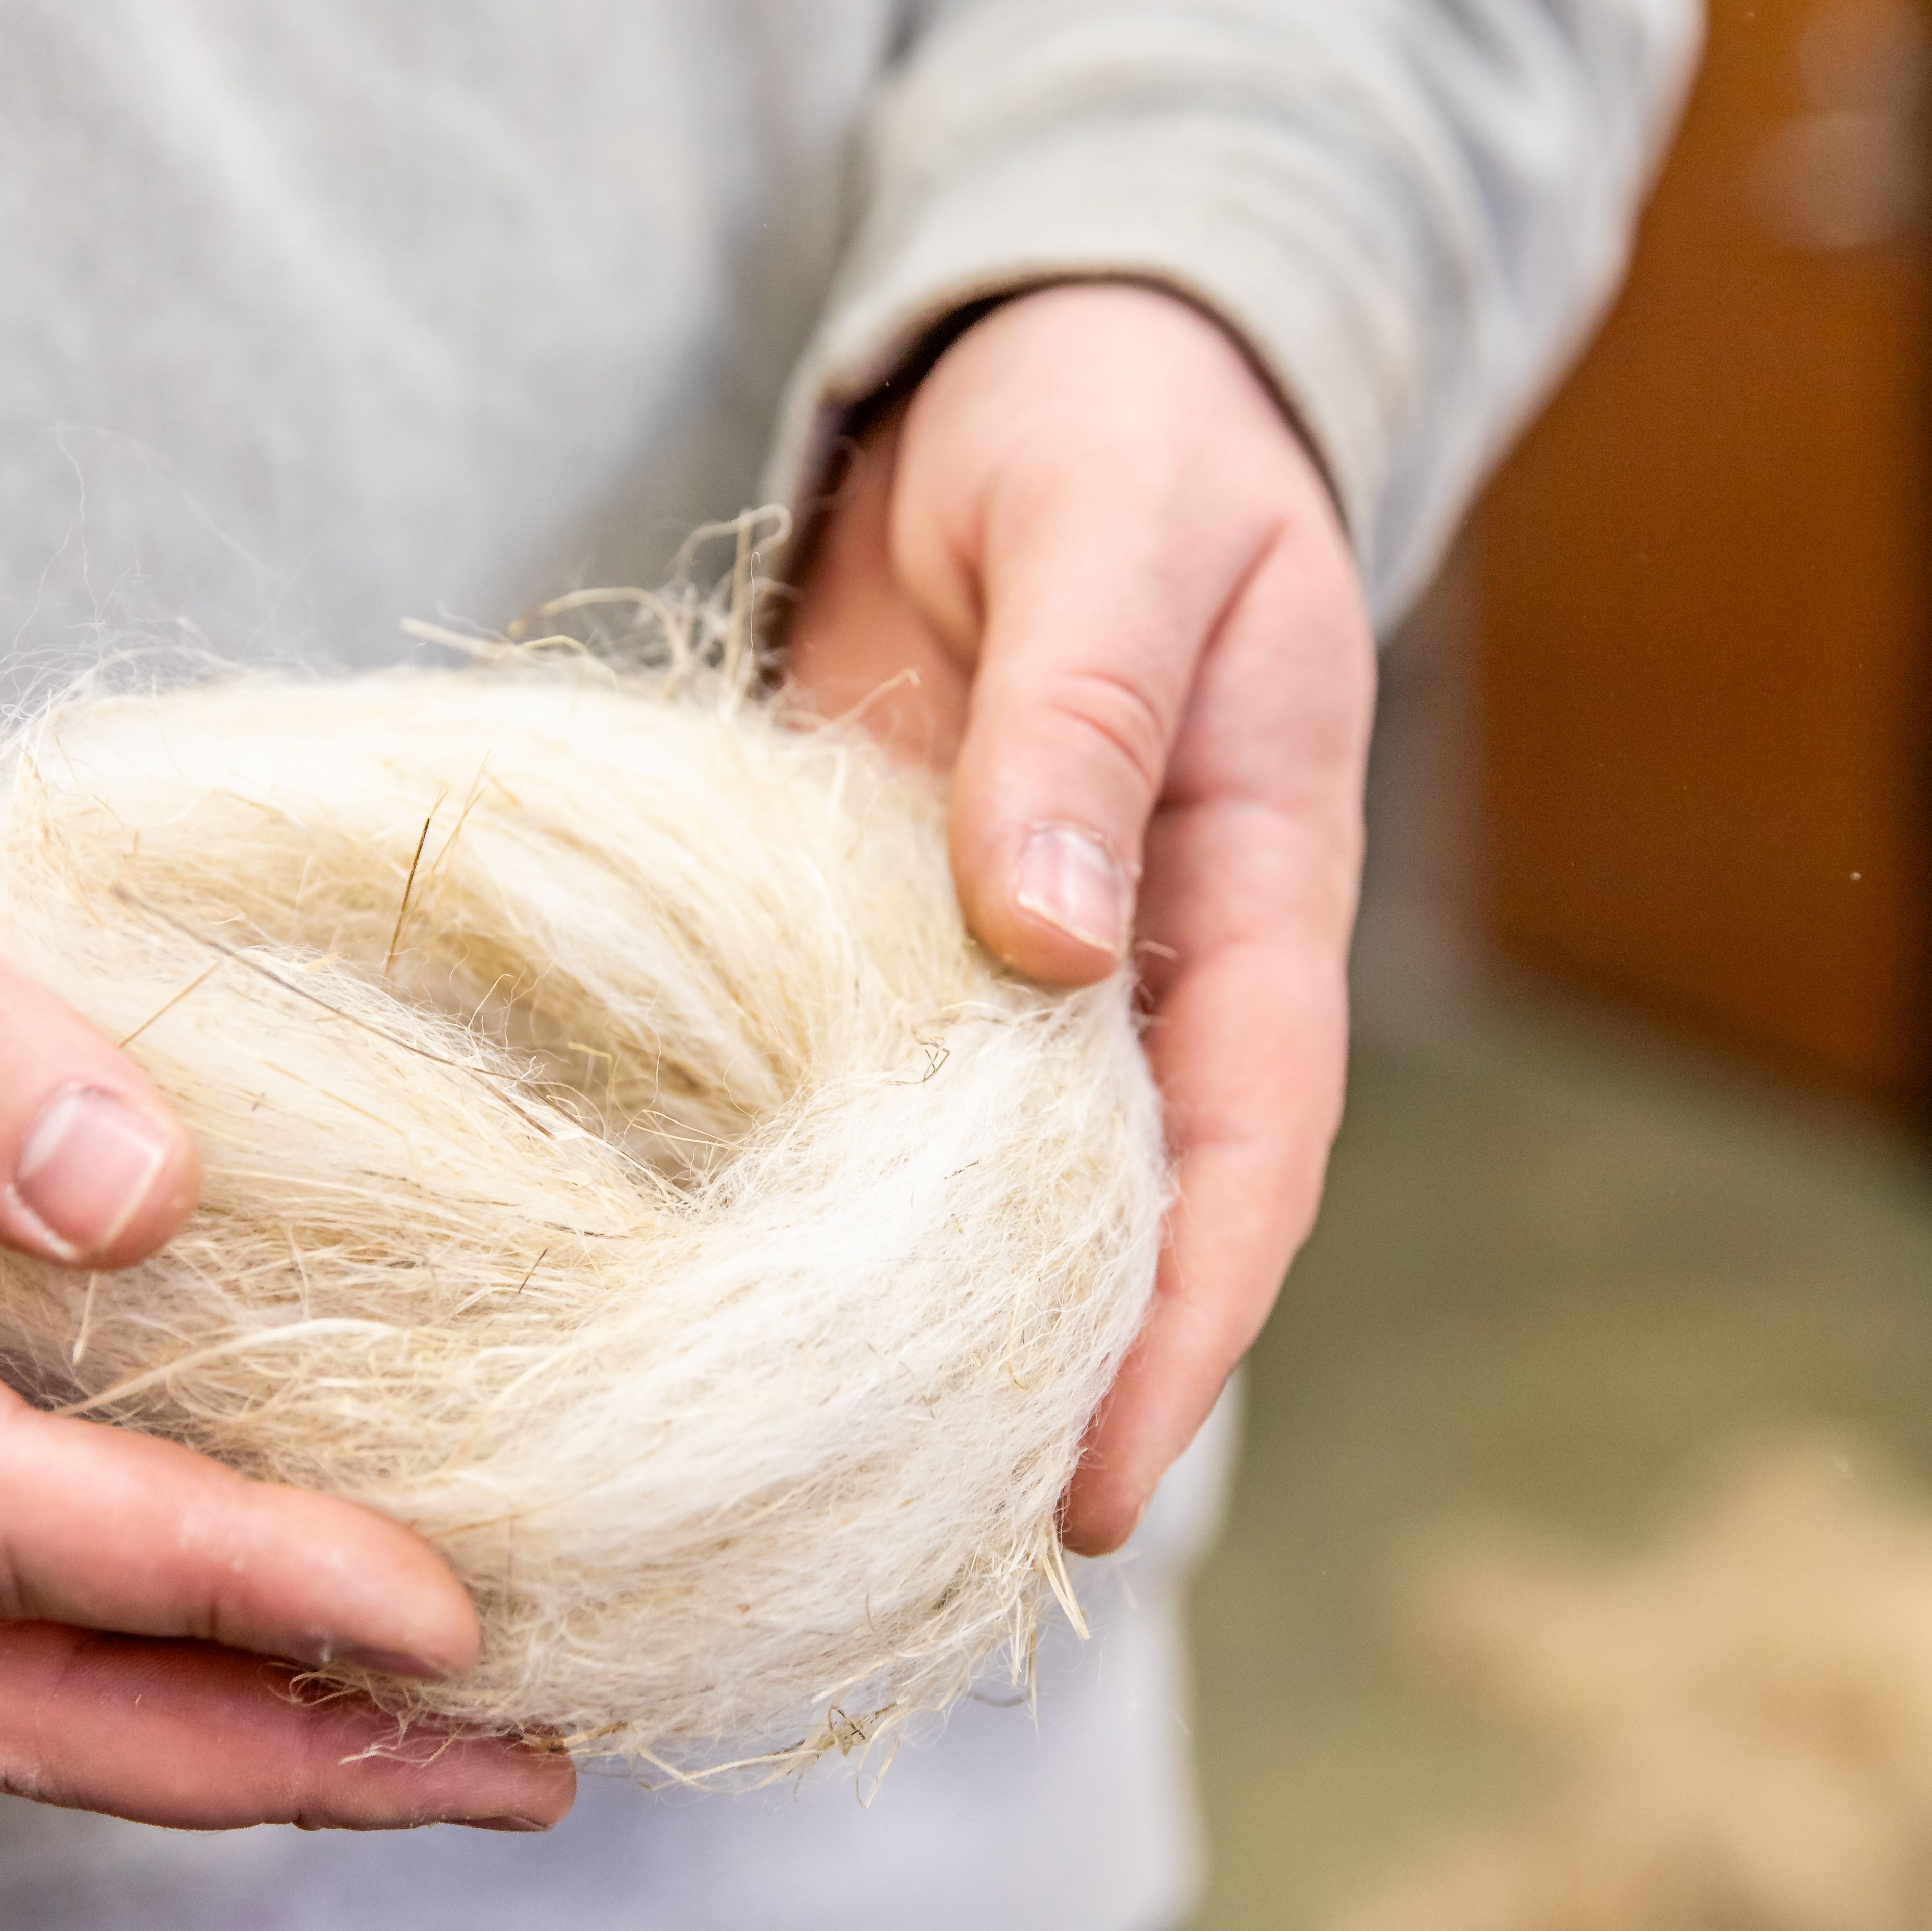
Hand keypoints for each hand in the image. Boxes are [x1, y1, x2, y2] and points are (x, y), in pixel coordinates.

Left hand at [784, 282, 1373, 1554]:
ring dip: (897, 1321)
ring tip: (790, 1483)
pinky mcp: (866, 921)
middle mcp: (1125, 970)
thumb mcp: (1122, 540)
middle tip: (913, 1559)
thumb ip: (1084, 719)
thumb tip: (1037, 935)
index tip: (1098, 1491)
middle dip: (1033, 1389)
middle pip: (1100, 1219)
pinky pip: (832, 1075)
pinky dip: (778, 1178)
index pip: (1238, 1165)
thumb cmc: (1121, 434)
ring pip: (961, 1178)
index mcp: (1247, 905)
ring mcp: (993, 959)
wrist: (1027, 371)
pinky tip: (684, 1278)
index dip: (1180, 1335)